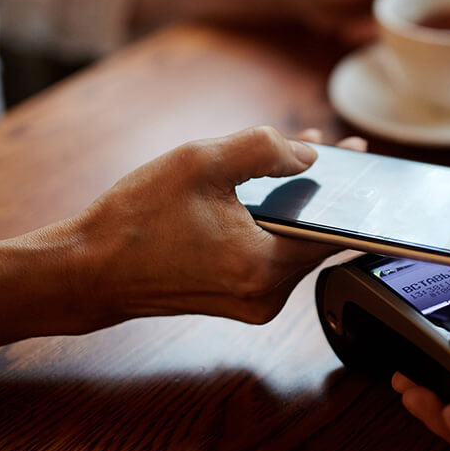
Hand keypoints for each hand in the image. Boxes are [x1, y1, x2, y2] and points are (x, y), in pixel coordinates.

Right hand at [59, 126, 366, 325]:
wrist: (85, 272)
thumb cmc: (135, 220)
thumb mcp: (201, 162)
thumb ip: (264, 149)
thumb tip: (309, 154)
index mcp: (265, 266)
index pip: (335, 229)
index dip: (351, 190)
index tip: (364, 159)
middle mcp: (267, 295)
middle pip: (314, 233)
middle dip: (316, 188)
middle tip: (321, 148)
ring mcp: (253, 302)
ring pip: (291, 243)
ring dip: (291, 203)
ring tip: (284, 160)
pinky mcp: (237, 299)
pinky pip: (269, 254)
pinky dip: (269, 223)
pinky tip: (259, 191)